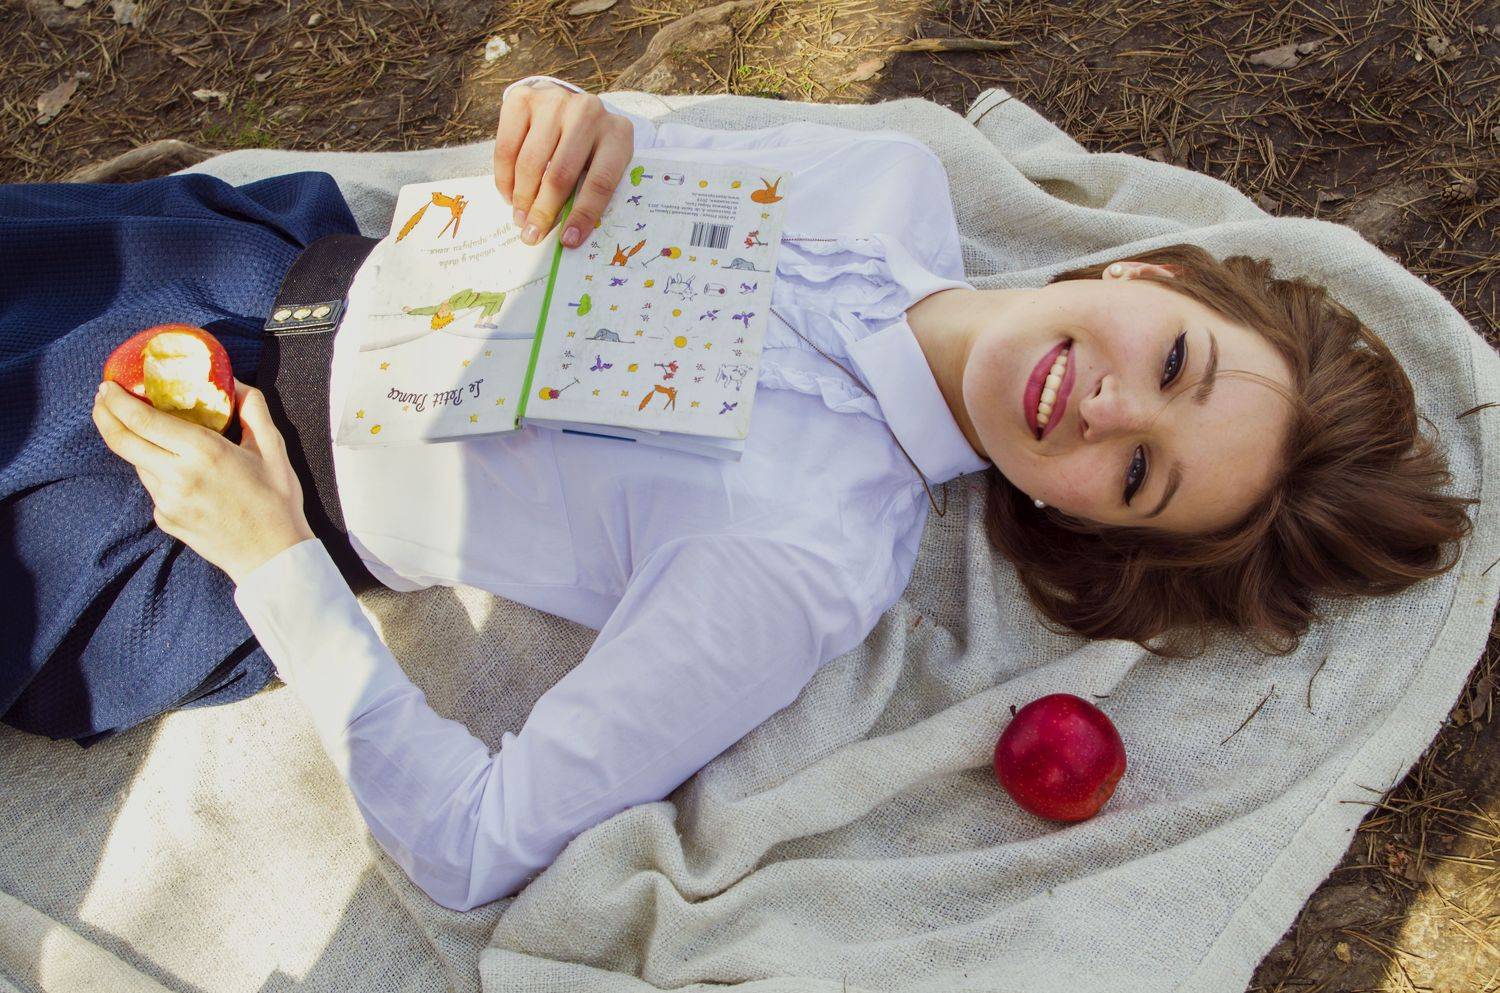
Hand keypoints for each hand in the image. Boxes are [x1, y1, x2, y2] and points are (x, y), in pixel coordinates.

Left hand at [92, 378, 316, 585]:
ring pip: (138, 463)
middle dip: (104, 415)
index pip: (143, 420)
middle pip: (122, 440)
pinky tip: (182, 474)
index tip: (107, 386)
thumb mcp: (273, 449)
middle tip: (102, 399)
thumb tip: (234, 382)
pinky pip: (154, 487)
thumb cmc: (277, 502)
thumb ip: (253, 409)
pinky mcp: (164, 519)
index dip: (118, 400)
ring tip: (150, 434)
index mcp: (204, 452)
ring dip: (137, 445)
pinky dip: (160, 473)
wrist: (272, 556)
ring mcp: (166, 501)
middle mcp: (178, 476)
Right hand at [493, 81, 633, 249]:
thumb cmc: (589, 147)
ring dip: (522, 198)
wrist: (568, 105)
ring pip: (531, 162)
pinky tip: (508, 195)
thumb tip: (568, 236)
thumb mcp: (602, 164)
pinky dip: (504, 177)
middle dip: (544, 211)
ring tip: (520, 219)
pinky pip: (507, 147)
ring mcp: (553, 102)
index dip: (583, 214)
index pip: (601, 181)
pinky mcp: (523, 99)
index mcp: (618, 133)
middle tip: (533, 236)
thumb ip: (592, 190)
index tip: (568, 240)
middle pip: (561, 174)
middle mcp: (587, 112)